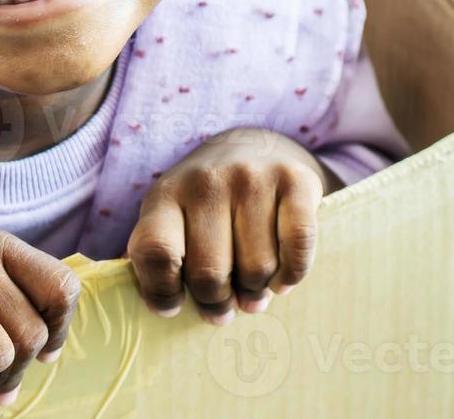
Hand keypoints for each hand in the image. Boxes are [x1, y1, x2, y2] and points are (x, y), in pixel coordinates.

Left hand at [126, 127, 328, 322]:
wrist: (253, 145)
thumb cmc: (206, 201)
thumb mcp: (170, 217)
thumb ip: (158, 258)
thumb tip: (163, 308)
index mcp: (166, 194)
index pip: (155, 251)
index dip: (162, 292)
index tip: (175, 307)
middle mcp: (207, 181)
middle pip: (209, 273)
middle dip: (217, 303)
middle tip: (224, 306)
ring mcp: (252, 177)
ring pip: (257, 269)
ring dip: (256, 291)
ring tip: (252, 288)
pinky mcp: (295, 180)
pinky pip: (297, 248)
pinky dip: (291, 274)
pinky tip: (280, 279)